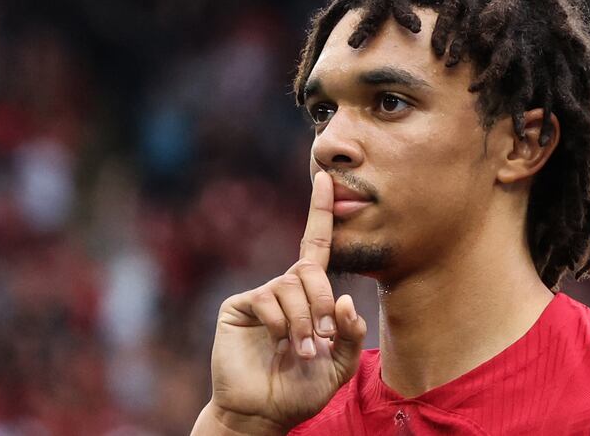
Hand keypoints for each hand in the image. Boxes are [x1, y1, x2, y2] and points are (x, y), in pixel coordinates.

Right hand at [192, 172, 366, 434]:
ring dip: (303, 322)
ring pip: (291, 287)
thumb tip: (344, 299)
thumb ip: (350, 333)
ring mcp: (261, 296)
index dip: (321, 211)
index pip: (317, 245)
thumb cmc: (302, 389)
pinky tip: (277, 342)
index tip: (327, 178)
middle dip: (321, 303)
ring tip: (301, 351)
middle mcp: (285, 288)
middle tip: (321, 339)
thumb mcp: (340, 365)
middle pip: (311, 270)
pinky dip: (280, 323)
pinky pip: (267, 299)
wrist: (264, 412)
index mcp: (310, 295)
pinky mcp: (238, 305)